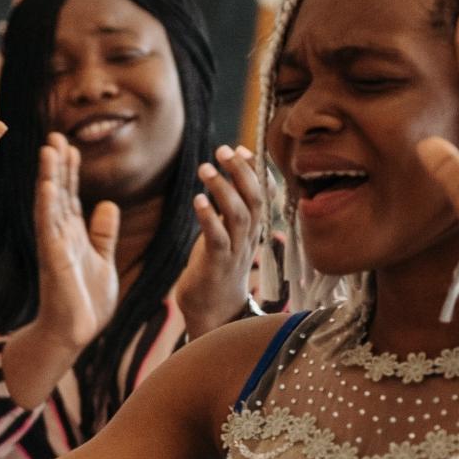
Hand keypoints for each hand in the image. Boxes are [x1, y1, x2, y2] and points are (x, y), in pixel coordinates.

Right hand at [27, 135, 121, 351]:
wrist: (74, 334)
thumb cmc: (85, 302)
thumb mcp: (103, 260)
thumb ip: (103, 234)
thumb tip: (108, 205)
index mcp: (72, 235)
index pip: (70, 195)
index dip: (70, 170)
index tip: (69, 145)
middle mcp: (60, 235)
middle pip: (58, 193)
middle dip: (57, 165)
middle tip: (54, 136)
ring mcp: (55, 245)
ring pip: (51, 204)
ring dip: (49, 176)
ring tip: (48, 150)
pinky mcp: (54, 259)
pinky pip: (49, 228)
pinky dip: (48, 206)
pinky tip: (47, 186)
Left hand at [171, 144, 266, 335]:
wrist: (214, 309)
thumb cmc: (217, 265)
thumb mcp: (225, 231)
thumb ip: (229, 202)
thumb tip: (231, 169)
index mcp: (252, 229)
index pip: (261, 194)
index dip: (253, 171)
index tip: (240, 149)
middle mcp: (249, 238)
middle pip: (254, 200)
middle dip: (240, 173)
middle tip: (223, 150)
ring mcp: (235, 252)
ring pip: (238, 216)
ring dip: (223, 190)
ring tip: (205, 169)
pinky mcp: (217, 265)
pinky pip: (218, 239)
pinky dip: (209, 218)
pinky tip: (198, 200)